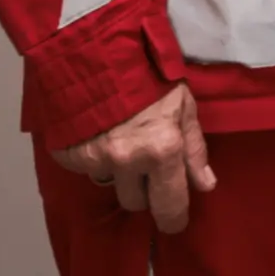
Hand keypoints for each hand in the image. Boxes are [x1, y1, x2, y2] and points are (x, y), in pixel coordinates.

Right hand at [50, 84, 216, 232]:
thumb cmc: (149, 76)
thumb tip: (205, 185)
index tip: (174, 223)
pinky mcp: (69, 155)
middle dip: (144, 190)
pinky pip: (87, 169)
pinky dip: (95, 156)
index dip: (173, 218)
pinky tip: (100, 132)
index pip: (169, 204)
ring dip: (119, 172)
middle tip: (148, 165)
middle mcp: (127, 162)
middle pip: (136, 202)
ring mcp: (95, 160)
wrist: (96, 52)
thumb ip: (194, 149)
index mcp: (162, 151)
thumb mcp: (183, 106)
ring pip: (111, 185)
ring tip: (122, 139)